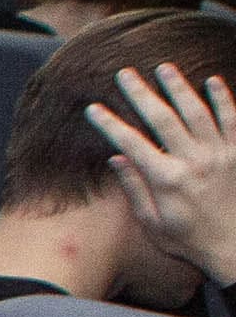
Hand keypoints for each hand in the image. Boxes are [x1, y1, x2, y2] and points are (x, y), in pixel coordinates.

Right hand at [88, 62, 235, 283]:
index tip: (94, 108)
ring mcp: (220, 155)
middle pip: (162, 119)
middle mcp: (194, 162)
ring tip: (164, 68)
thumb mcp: (152, 222)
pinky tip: (213, 81)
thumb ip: (136, 188)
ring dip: (179, 88)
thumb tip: (117, 158)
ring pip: (197, 112)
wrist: (234, 247)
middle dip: (141, 93)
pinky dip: (224, 99)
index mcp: (167, 180)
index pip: (131, 142)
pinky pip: (232, 120)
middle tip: (125, 73)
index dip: (110, 123)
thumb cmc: (188, 239)